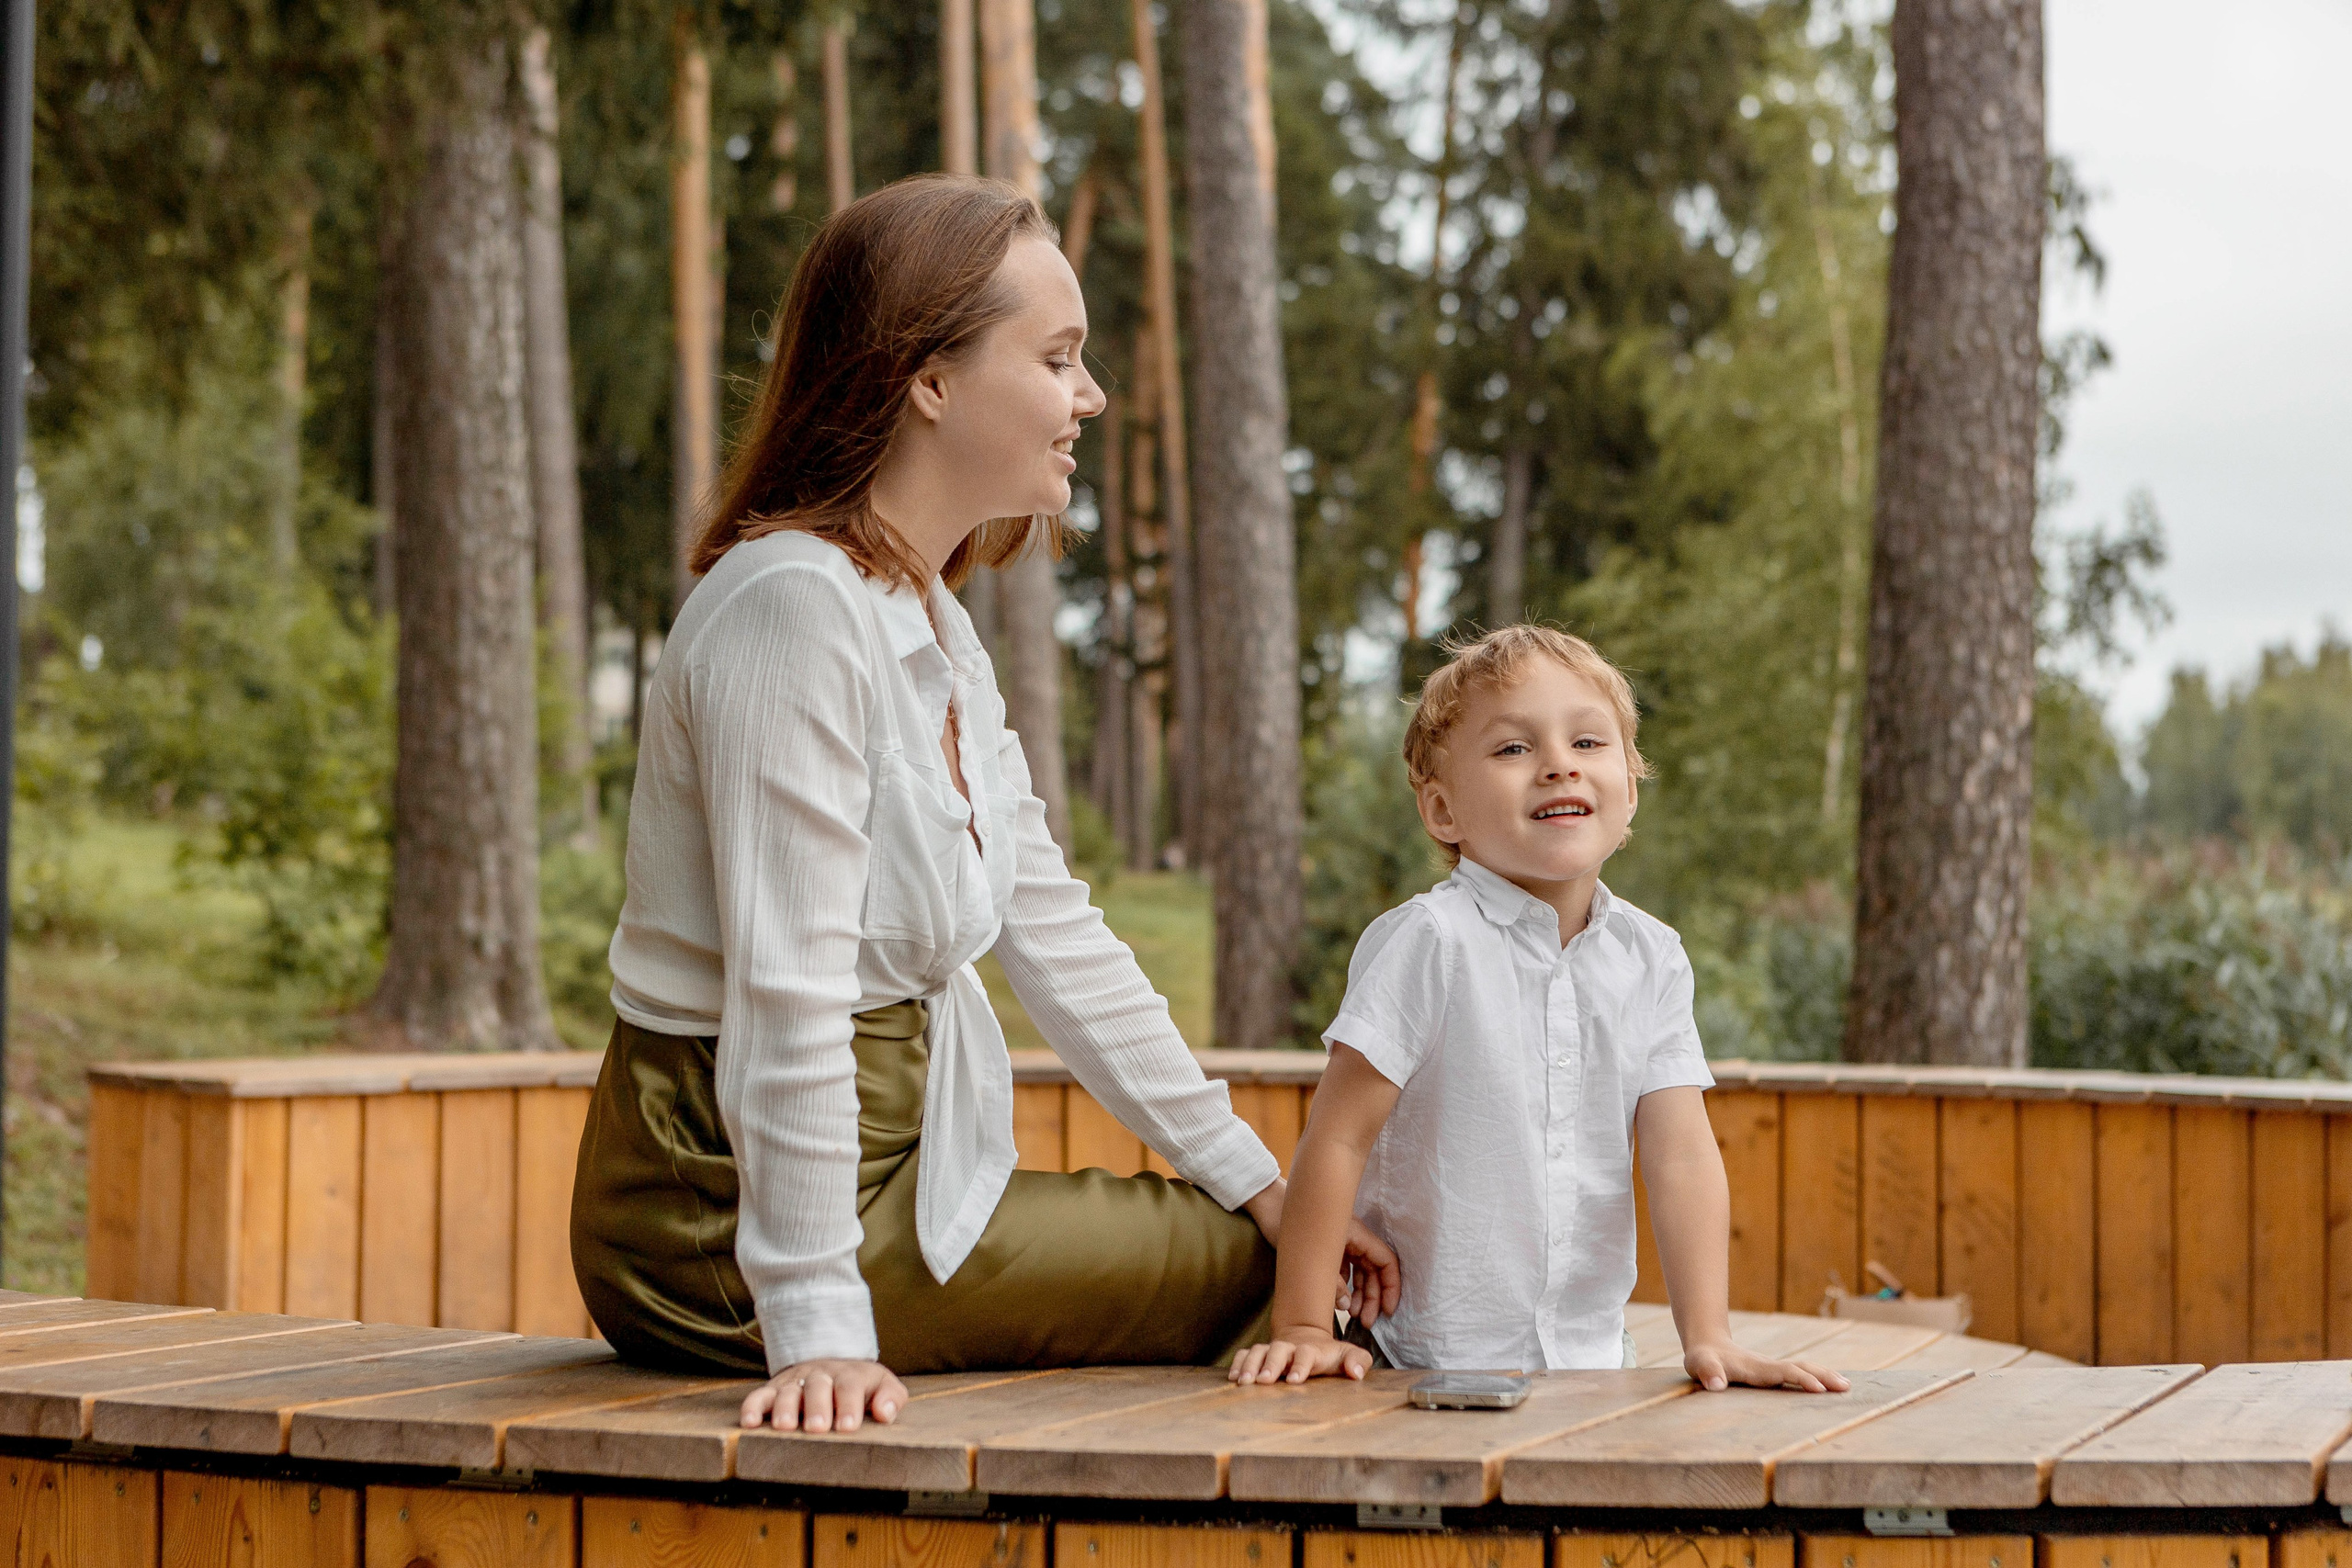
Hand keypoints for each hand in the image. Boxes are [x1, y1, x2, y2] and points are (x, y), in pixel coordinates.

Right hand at [738, 1359, 908, 1431]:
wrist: (831, 1363)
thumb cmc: (860, 1385)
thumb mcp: (882, 1385)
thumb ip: (891, 1397)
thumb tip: (885, 1413)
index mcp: (849, 1375)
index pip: (850, 1386)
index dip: (849, 1405)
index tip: (847, 1426)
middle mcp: (820, 1376)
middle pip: (817, 1387)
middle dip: (816, 1407)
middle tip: (817, 1428)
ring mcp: (795, 1382)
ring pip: (788, 1391)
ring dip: (785, 1408)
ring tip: (784, 1426)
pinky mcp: (774, 1389)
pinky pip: (759, 1395)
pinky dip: (752, 1407)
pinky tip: (749, 1423)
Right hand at [1228, 1327, 1372, 1384]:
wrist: (1308, 1340)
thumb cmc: (1330, 1355)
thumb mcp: (1349, 1356)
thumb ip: (1358, 1361)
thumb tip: (1356, 1373)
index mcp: (1311, 1350)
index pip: (1305, 1354)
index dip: (1300, 1365)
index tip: (1294, 1380)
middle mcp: (1289, 1348)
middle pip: (1277, 1350)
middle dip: (1270, 1364)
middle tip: (1264, 1380)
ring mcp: (1272, 1350)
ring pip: (1258, 1351)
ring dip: (1250, 1365)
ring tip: (1243, 1382)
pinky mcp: (1260, 1355)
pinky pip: (1245, 1355)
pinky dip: (1238, 1363)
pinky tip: (1232, 1378)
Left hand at [1240, 1179, 1403, 1327]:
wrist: (1267, 1204)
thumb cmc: (1288, 1223)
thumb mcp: (1311, 1257)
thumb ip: (1332, 1285)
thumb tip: (1347, 1307)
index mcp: (1358, 1234)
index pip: (1386, 1262)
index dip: (1391, 1287)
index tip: (1388, 1310)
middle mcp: (1354, 1238)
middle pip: (1374, 1271)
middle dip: (1374, 1298)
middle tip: (1367, 1322)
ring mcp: (1342, 1243)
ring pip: (1360, 1272)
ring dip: (1361, 1295)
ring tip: (1354, 1316)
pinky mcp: (1330, 1249)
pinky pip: (1346, 1270)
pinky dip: (1347, 1287)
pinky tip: (1340, 1303)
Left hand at [1682, 1340, 1848, 1393]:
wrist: (1708, 1346)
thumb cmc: (1703, 1359)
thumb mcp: (1699, 1364)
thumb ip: (1707, 1372)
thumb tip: (1715, 1385)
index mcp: (1756, 1368)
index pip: (1783, 1372)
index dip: (1801, 1379)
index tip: (1819, 1389)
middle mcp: (1769, 1366)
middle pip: (1801, 1368)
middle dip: (1823, 1376)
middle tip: (1846, 1387)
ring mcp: (1773, 1369)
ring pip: (1804, 1369)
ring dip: (1825, 1375)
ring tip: (1846, 1386)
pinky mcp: (1774, 1373)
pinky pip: (1799, 1374)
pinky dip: (1818, 1377)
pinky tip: (1831, 1385)